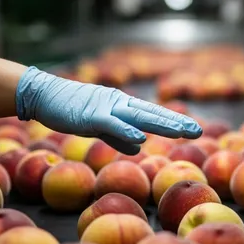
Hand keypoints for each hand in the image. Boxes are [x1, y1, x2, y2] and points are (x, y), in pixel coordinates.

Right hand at [15, 67, 201, 154]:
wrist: (44, 95)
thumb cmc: (70, 110)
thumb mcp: (99, 126)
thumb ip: (118, 136)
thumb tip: (138, 147)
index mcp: (123, 106)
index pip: (154, 114)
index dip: (174, 121)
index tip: (195, 129)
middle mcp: (120, 104)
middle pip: (153, 114)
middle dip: (176, 122)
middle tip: (199, 130)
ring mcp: (107, 108)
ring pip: (139, 116)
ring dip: (160, 124)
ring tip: (181, 131)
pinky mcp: (91, 115)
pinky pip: (111, 124)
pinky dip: (126, 130)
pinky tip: (141, 138)